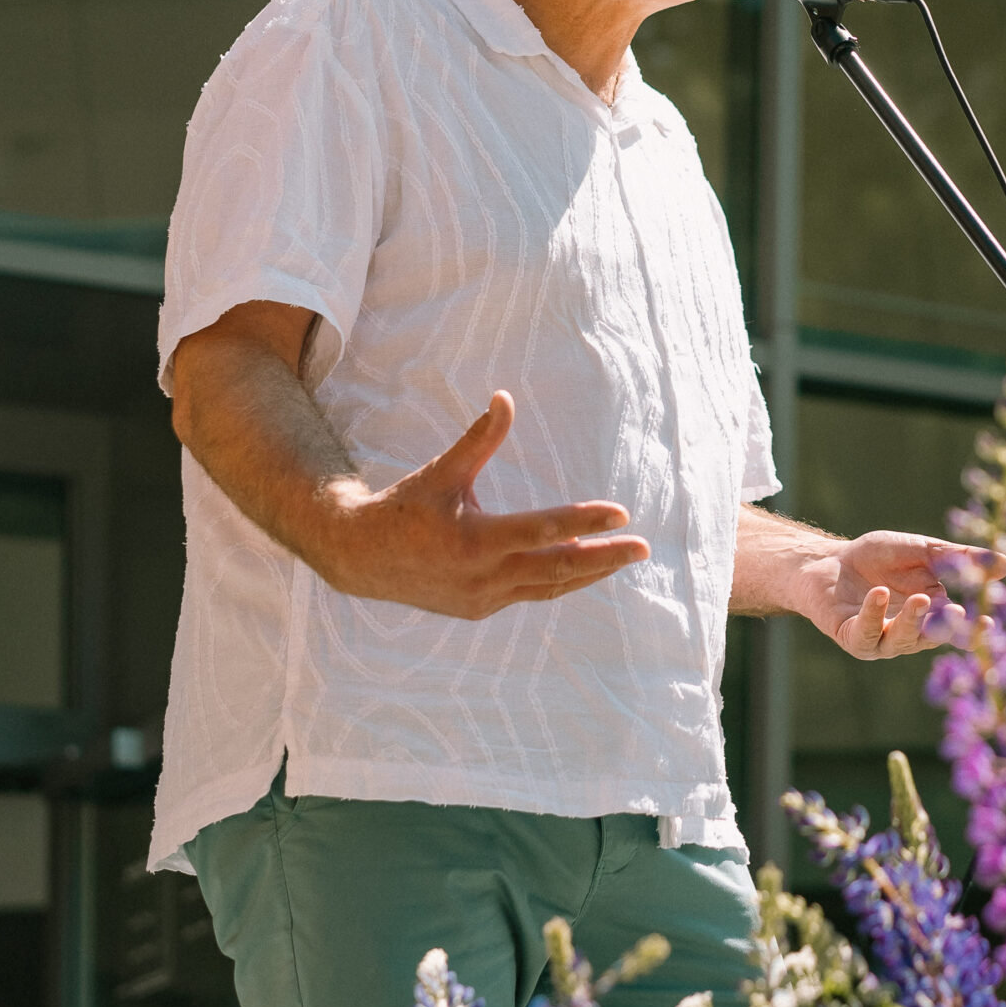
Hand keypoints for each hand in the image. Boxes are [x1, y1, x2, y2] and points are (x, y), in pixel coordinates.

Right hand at [322, 391, 649, 619]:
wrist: (361, 558)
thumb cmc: (407, 506)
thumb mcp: (442, 471)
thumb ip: (479, 439)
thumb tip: (505, 397)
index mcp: (473, 540)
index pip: (543, 531)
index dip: (584, 522)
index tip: (622, 514)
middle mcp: (482, 576)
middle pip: (558, 568)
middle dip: (605, 558)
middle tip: (643, 548)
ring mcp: (482, 599)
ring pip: (548, 587)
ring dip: (588, 573)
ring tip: (622, 559)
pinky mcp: (479, 609)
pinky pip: (529, 594)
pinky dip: (557, 581)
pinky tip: (581, 567)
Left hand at [791, 531, 1003, 659]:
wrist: (830, 560)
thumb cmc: (878, 558)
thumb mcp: (924, 552)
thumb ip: (960, 559)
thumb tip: (1005, 564)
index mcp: (931, 614)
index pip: (958, 629)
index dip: (972, 630)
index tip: (987, 622)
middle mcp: (910, 633)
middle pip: (932, 638)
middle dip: (943, 628)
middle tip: (954, 612)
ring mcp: (881, 639)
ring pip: (902, 640)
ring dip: (912, 622)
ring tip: (919, 599)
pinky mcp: (853, 638)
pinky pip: (867, 633)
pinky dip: (874, 615)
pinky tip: (879, 594)